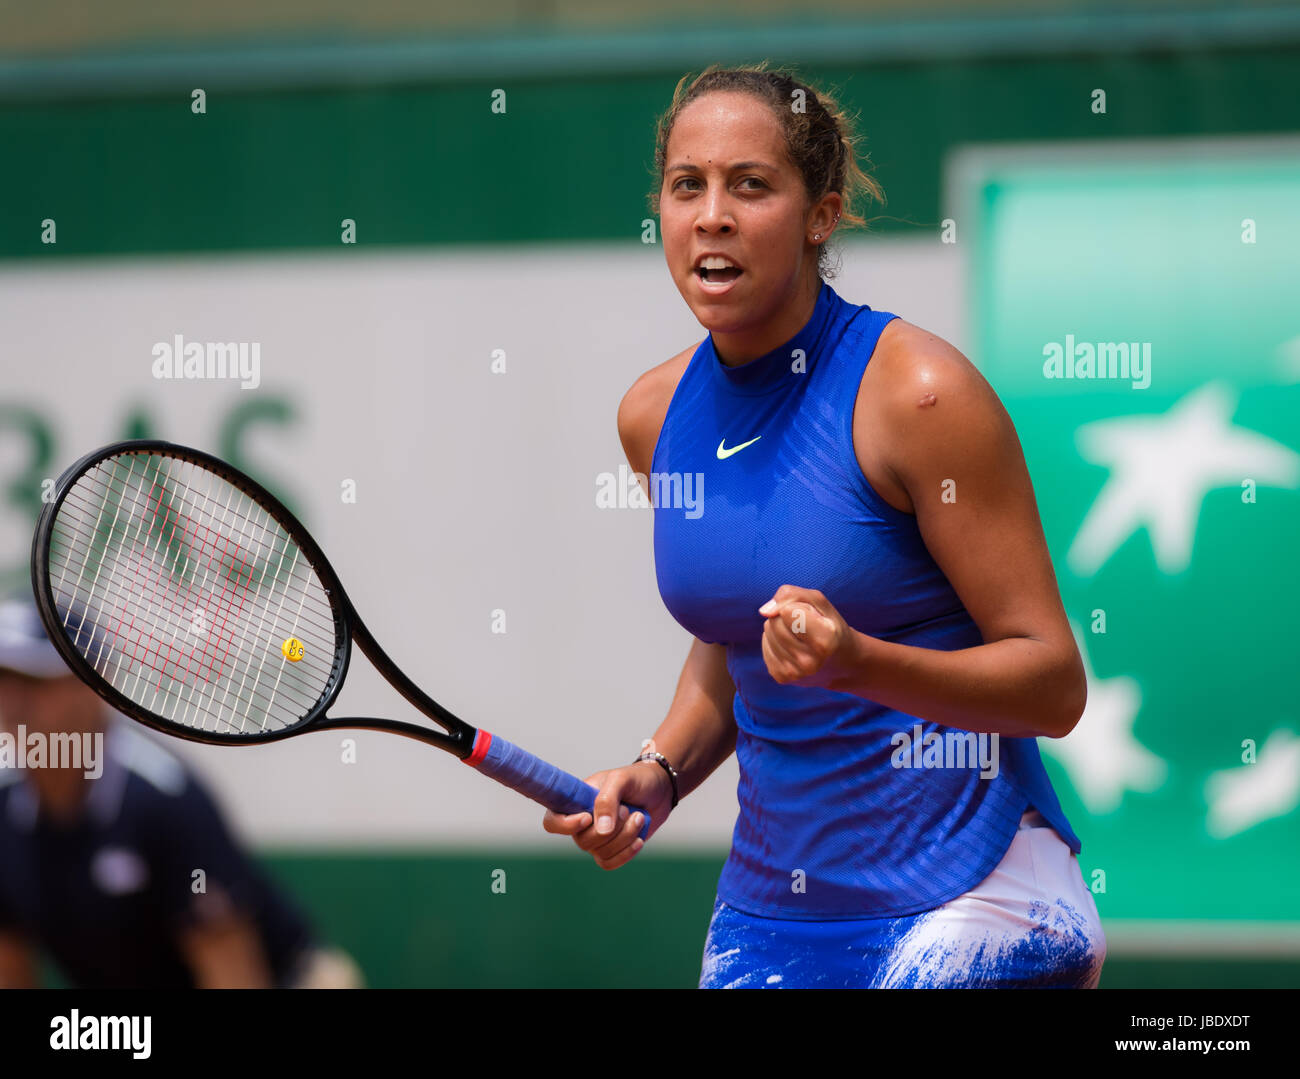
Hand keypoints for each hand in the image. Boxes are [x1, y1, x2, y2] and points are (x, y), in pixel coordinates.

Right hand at [541, 762, 672, 869]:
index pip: (552, 822)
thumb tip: (601, 830)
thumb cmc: (635, 780)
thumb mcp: (621, 780)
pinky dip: (626, 853)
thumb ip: (607, 800)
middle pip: (583, 841)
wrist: (659, 790)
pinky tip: (639, 839)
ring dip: (624, 837)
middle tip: (628, 809)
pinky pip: (609, 863)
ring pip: (600, 853)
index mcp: (575, 802)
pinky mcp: (612, 850)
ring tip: (639, 817)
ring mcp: (596, 839)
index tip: (588, 817)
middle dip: (612, 828)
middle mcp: (582, 824)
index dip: (565, 825)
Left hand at [758, 584, 856, 687]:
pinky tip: (793, 649)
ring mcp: (794, 673)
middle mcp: (809, 662)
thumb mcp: (818, 602)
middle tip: (807, 628)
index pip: (787, 611)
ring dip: (780, 629)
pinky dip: (775, 642)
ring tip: (801, 638)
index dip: (798, 607)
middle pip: (775, 621)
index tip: (815, 618)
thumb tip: (764, 612)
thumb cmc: (829, 625)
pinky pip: (764, 645)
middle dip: (786, 617)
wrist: (842, 662)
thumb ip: (791, 594)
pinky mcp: (781, 678)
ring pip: (767, 631)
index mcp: (825, 640)